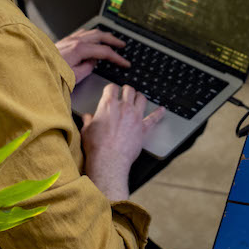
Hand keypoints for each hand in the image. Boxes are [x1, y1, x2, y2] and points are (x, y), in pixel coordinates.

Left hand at [56, 28, 129, 82]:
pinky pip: (81, 33)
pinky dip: (91, 34)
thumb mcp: (74, 76)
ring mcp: (68, 40)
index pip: (104, 51)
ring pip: (91, 32)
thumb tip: (93, 62)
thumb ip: (87, 67)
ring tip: (110, 39)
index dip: (117, 58)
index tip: (125, 63)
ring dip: (103, 35)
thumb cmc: (51, 75)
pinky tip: (91, 37)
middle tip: (123, 45)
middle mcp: (74, 41)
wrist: (33, 71)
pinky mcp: (63, 42)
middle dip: (113, 40)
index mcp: (79, 49)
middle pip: (100, 36)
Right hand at [80, 84, 164, 200]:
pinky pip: (153, 118)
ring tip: (138, 97)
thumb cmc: (97, 147)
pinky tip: (162, 110)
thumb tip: (87, 117)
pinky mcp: (143, 128)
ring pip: (141, 99)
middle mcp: (123, 107)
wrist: (109, 160)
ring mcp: (135, 117)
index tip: (111, 91)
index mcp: (108, 105)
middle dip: (126, 90)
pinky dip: (158, 113)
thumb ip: (88, 121)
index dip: (111, 88)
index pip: (111, 88)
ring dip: (139, 97)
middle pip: (129, 90)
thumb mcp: (86, 131)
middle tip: (125, 91)